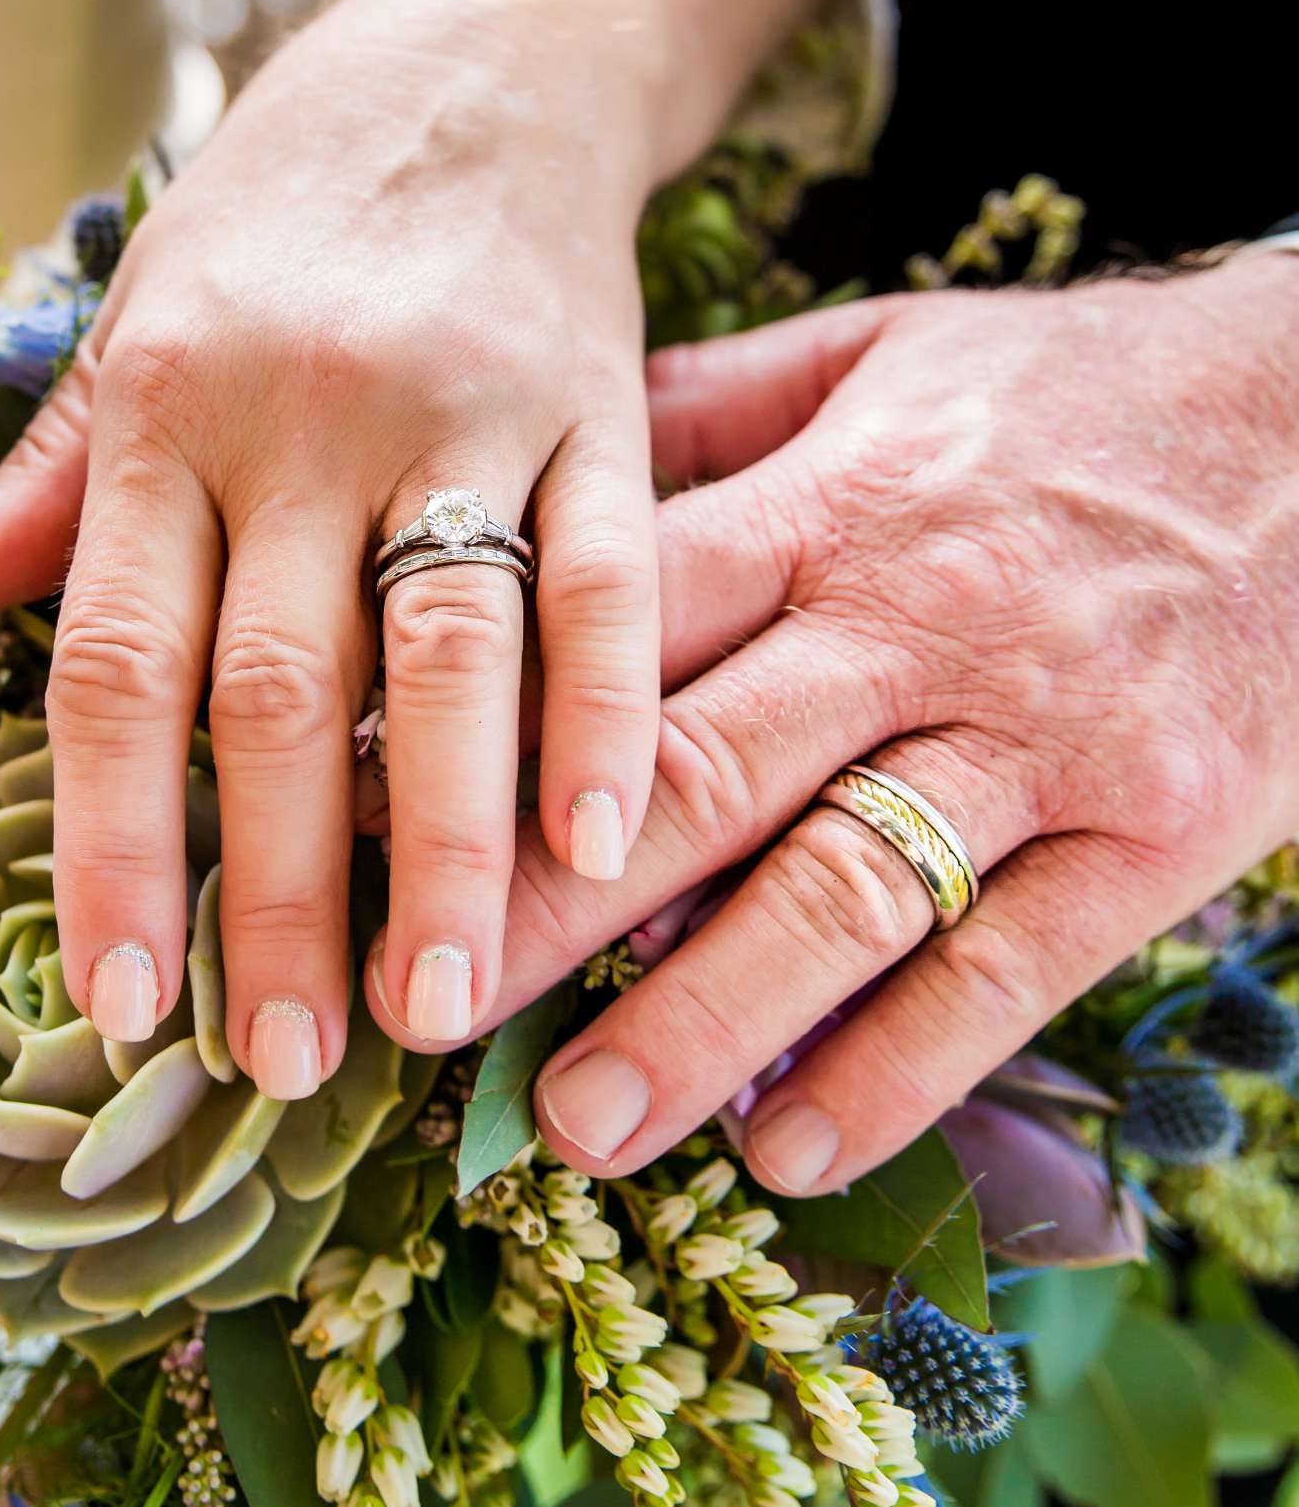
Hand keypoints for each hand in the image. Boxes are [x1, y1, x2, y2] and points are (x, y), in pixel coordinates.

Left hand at [0, 0, 661, 1096]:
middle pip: (284, 687)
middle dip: (281, 889)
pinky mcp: (604, 400)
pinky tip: (599, 838)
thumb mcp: (137, 315)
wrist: (475, 62)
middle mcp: (307, 417)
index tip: (123, 1003)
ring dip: (442, 842)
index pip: (122, 663)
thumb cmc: (283, 212)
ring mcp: (466, 408)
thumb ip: (52, 476)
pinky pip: (609, 569)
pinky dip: (603, 709)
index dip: (115, 843)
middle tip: (290, 1060)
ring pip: (448, 649)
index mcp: (169, 408)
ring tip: (440, 1003)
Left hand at [467, 257, 1298, 1191]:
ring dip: (699, 1023)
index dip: (478, 722)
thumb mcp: (877, 353)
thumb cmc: (1071, 394)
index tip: (353, 817)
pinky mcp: (1152, 830)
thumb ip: (704, 411)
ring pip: (843, 893)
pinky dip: (896, 1068)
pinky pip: (1008, 970)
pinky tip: (787, 1152)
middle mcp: (920, 623)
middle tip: (414, 1013)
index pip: (620, 621)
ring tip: (576, 1126)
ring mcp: (1041, 735)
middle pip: (700, 773)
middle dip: (544, 903)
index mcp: (829, 502)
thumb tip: (528, 452)